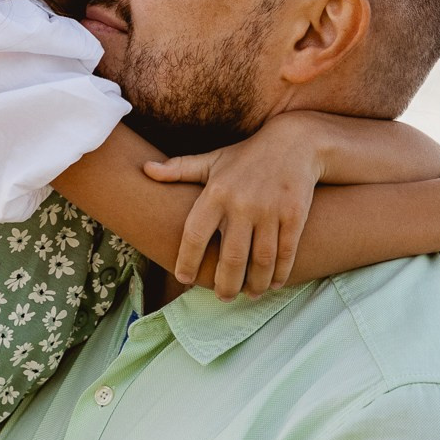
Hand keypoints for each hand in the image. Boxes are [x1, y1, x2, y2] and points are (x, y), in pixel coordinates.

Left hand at [144, 114, 328, 298]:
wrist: (295, 142)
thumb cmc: (245, 156)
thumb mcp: (212, 160)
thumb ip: (179, 169)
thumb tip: (145, 169)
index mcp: (216, 193)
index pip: (195, 236)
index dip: (187, 261)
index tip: (184, 278)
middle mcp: (241, 204)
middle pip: (231, 258)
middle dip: (225, 284)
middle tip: (222, 297)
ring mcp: (270, 210)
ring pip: (260, 260)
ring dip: (254, 284)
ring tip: (248, 294)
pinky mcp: (294, 214)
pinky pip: (285, 252)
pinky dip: (279, 273)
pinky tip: (272, 283)